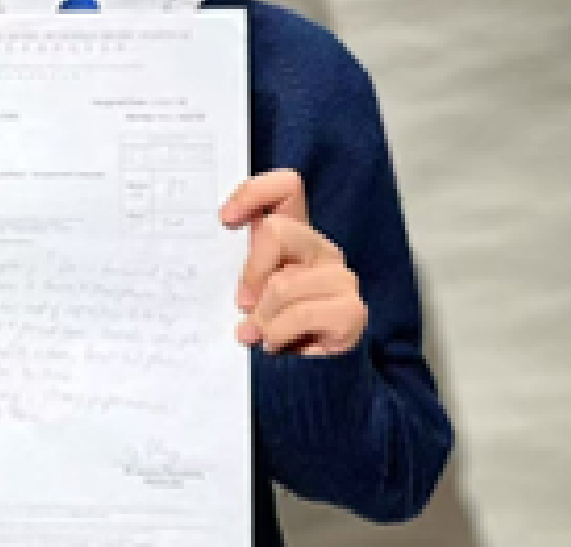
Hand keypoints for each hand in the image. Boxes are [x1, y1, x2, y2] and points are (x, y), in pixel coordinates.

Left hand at [219, 169, 366, 355]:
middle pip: (278, 230)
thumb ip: (242, 273)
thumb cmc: (273, 331)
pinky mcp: (350, 311)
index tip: (226, 220)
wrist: (311, 383)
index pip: (287, 187)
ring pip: (282, 283)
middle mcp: (320, 250)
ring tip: (261, 335)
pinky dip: (277, 334)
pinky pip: (297, 315)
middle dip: (251, 272)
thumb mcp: (250, 294)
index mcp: (295, 238)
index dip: (255, 192)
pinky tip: (278, 345)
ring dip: (262, 318)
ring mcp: (340, 278)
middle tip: (242, 304)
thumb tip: (220, 271)